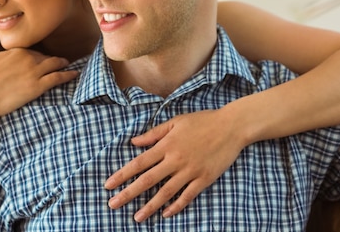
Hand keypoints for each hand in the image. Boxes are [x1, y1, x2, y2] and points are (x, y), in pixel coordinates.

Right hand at [0, 48, 77, 120]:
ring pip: (55, 64)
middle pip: (46, 57)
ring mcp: (34, 72)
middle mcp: (27, 58)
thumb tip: (11, 59)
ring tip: (70, 65)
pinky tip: (75, 74)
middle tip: (62, 62)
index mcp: (16, 51)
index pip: (34, 52)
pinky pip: (58, 77)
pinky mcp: (37, 86)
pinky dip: (68, 74)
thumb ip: (6, 58)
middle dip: (53, 60)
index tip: (45, 61)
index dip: (40, 58)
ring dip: (64, 64)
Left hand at [104, 108, 244, 221]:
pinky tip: (166, 214)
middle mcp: (175, 160)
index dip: (122, 174)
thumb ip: (154, 133)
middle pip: (147, 180)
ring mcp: (190, 171)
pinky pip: (187, 196)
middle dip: (128, 193)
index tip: (108, 184)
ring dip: (149, 206)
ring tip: (136, 217)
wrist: (231, 126)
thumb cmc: (203, 121)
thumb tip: (134, 141)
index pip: (139, 163)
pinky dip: (176, 206)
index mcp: (166, 145)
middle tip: (112, 204)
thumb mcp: (176, 122)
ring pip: (165, 192)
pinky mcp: (204, 179)